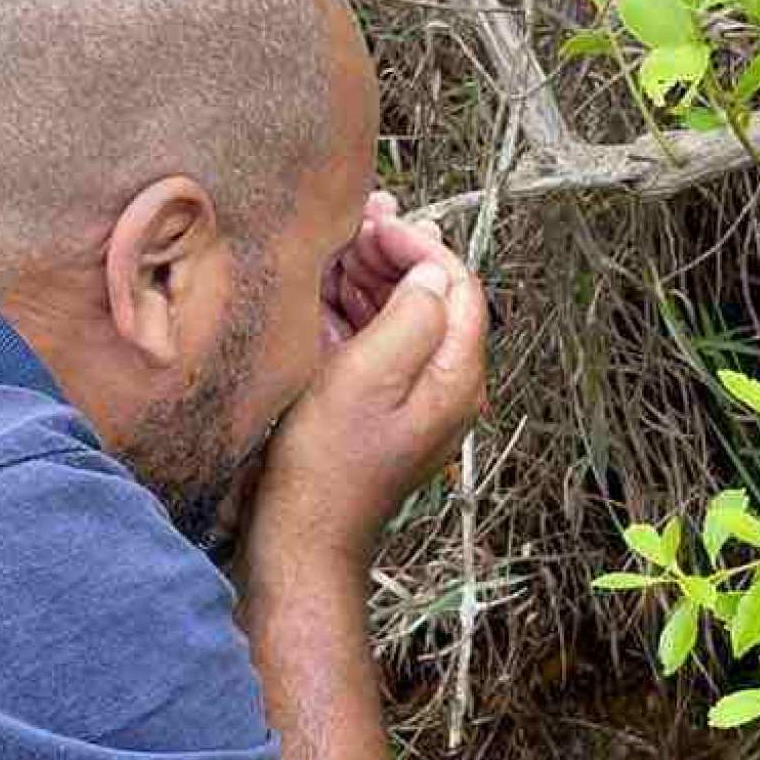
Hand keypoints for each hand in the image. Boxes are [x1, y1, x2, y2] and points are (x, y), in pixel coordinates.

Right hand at [251, 215, 485, 576]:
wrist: (302, 538)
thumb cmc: (328, 466)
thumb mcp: (367, 375)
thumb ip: (410, 316)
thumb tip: (430, 273)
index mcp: (456, 378)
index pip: (458, 287)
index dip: (420, 246)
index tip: (379, 222)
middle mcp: (445, 388)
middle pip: (434, 300)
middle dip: (395, 256)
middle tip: (356, 225)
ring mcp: (413, 402)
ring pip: (403, 319)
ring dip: (372, 279)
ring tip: (337, 247)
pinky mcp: (381, 412)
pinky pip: (378, 347)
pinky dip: (355, 314)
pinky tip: (326, 295)